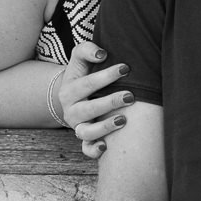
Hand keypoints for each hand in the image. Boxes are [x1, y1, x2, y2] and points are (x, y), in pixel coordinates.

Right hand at [54, 43, 134, 157]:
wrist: (74, 96)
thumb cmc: (83, 74)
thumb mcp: (79, 59)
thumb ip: (87, 50)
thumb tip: (102, 54)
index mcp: (69, 90)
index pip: (87, 83)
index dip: (106, 76)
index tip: (126, 68)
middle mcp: (71, 110)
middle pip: (88, 109)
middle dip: (110, 102)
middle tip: (130, 95)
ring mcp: (78, 126)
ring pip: (86, 132)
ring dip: (104, 127)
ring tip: (123, 120)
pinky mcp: (85, 139)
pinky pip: (87, 149)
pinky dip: (94, 150)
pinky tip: (106, 147)